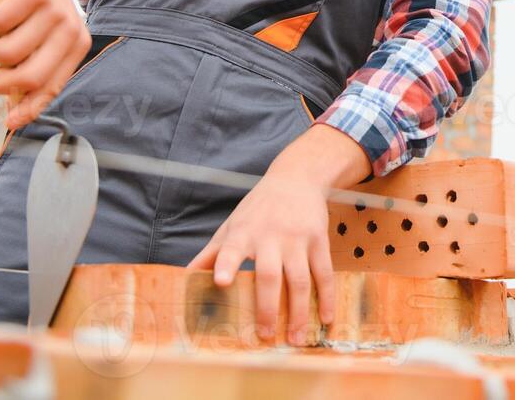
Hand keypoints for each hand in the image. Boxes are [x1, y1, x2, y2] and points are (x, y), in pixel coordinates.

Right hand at [0, 0, 89, 130]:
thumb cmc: (33, 5)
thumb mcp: (39, 36)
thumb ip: (30, 67)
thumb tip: (14, 113)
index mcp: (76, 46)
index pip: (53, 88)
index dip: (29, 109)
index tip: (9, 122)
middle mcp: (70, 30)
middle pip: (28, 77)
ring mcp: (54, 10)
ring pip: (6, 52)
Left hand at [187, 164, 336, 345]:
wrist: (296, 178)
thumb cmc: (258, 208)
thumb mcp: (232, 224)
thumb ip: (212, 252)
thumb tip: (187, 278)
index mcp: (244, 233)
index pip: (232, 249)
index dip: (226, 264)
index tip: (221, 282)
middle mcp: (271, 236)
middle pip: (270, 275)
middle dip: (267, 307)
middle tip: (264, 334)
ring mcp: (298, 239)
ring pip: (300, 280)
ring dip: (298, 312)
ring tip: (294, 337)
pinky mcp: (319, 240)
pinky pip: (324, 273)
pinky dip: (327, 297)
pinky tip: (326, 317)